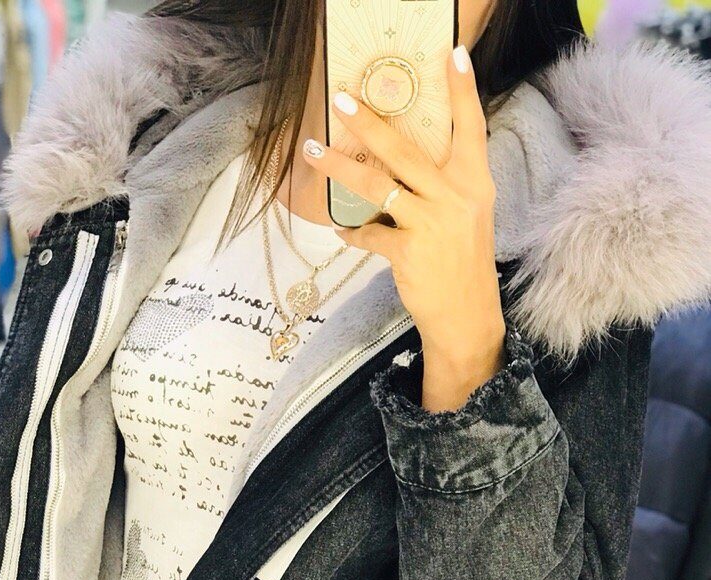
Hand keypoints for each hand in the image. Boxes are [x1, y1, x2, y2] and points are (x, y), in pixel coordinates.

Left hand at [302, 45, 506, 406]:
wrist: (466, 317)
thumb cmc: (462, 263)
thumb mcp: (467, 216)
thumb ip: (443, 186)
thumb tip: (400, 162)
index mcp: (474, 183)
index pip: (471, 128)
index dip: (462, 91)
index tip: (451, 54)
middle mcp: (455, 197)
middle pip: (404, 150)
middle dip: (369, 123)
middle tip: (341, 99)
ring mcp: (431, 223)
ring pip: (377, 185)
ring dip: (340, 167)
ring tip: (313, 151)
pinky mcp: (407, 251)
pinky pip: (369, 234)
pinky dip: (353, 233)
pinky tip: (342, 230)